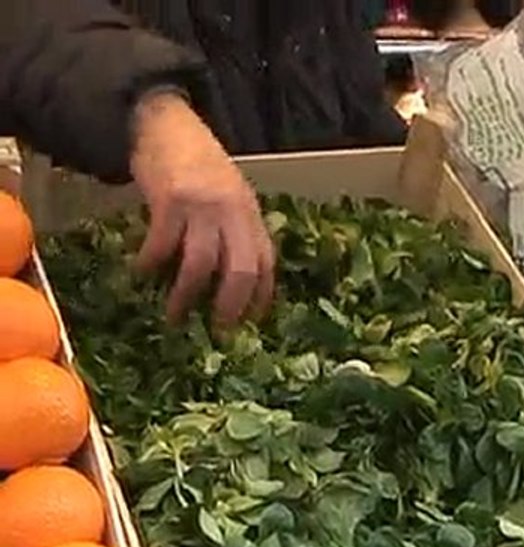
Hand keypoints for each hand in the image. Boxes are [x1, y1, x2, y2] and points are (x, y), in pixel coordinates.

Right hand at [129, 91, 274, 327]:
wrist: (165, 124)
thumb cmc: (198, 164)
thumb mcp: (230, 195)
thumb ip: (237, 229)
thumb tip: (235, 277)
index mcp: (251, 213)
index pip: (266, 263)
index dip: (261, 296)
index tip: (253, 322)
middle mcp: (234, 212)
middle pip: (241, 270)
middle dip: (230, 306)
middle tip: (218, 330)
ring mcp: (203, 206)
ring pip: (201, 264)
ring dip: (186, 296)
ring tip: (174, 316)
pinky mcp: (171, 200)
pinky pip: (163, 243)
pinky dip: (151, 263)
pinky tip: (142, 272)